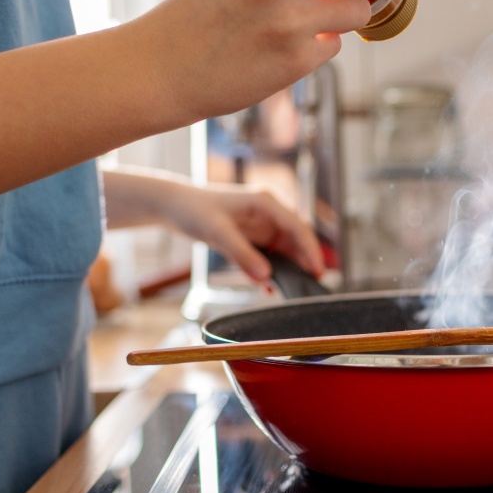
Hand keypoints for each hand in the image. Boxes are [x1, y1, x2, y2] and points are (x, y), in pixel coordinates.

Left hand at [102, 166, 324, 282]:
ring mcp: (261, 224)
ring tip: (295, 289)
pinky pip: (269, 255)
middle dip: (306, 261)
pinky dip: (272, 270)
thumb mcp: (218, 233)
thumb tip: (266, 278)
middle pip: (296, 238)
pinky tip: (269, 287)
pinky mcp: (252, 236)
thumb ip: (243, 255)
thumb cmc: (195, 211)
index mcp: (266, 202)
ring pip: (285, 249)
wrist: (174, 206)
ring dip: (290, 268)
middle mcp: (268, 212)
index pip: (297, 227)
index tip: (318, 270)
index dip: (310, 250)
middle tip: (312, 285)